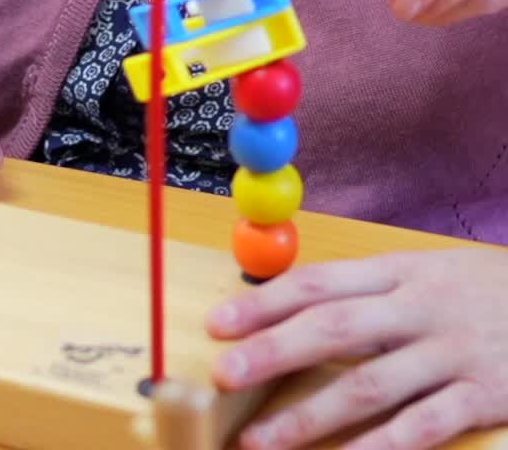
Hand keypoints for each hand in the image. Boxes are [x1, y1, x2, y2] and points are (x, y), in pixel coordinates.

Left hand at [208, 247, 507, 448]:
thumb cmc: (489, 293)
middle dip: (273, 350)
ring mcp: (452, 352)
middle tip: (222, 373)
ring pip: (369, 384)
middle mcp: (421, 306)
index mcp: (402, 271)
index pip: (321, 281)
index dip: (266, 301)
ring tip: (261, 439)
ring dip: (309, 414)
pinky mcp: (484, 395)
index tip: (220, 322)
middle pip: (334, 326)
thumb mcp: (433, 272)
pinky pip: (422, 427)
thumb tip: (299, 303)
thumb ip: (375, 289)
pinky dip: (380, 449)